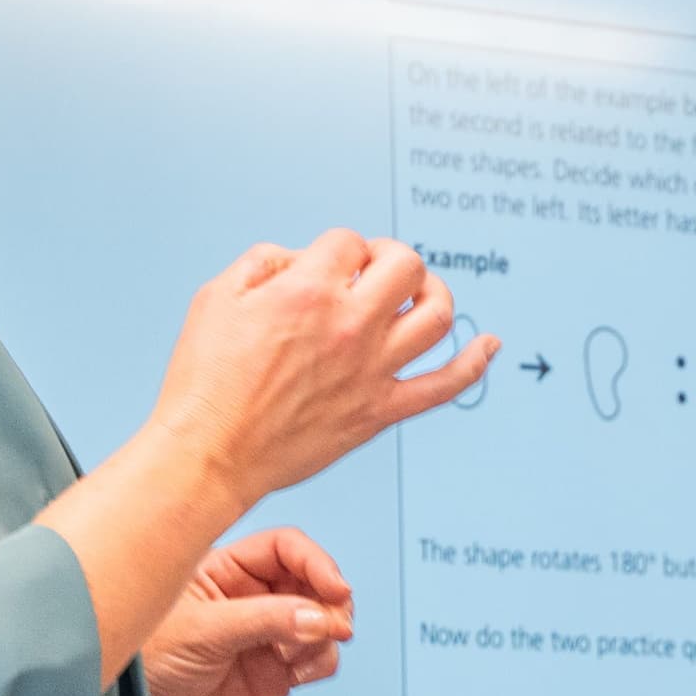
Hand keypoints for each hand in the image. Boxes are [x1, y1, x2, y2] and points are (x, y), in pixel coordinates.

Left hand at [143, 528, 354, 695]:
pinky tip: (300, 673)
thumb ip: (264, 620)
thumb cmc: (142, 668)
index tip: (336, 589)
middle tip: (335, 625)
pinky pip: (317, 659)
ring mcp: (263, 637)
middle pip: (310, 581)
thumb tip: (321, 617)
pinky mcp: (273, 676)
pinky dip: (322, 662)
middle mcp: (248, 599)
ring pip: (321, 620)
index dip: (315, 563)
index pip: (283, 549)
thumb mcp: (201, 632)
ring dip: (328, 634)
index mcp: (222, 571)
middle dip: (330, 600)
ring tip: (306, 655)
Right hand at [148, 231, 495, 512]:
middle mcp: (349, 326)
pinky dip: (475, 363)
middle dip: (391, 258)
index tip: (325, 269)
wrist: (212, 453)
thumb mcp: (217, 297)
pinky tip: (489, 346)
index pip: (349, 242)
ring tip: (418, 294)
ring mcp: (372, 370)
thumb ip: (265, 262)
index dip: (338, 250)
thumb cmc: (206, 380)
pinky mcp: (380, 411)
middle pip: (405, 264)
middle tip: (375, 272)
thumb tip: (301, 257)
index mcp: (307, 290)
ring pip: (437, 314)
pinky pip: (446, 385)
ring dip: (434, 293)